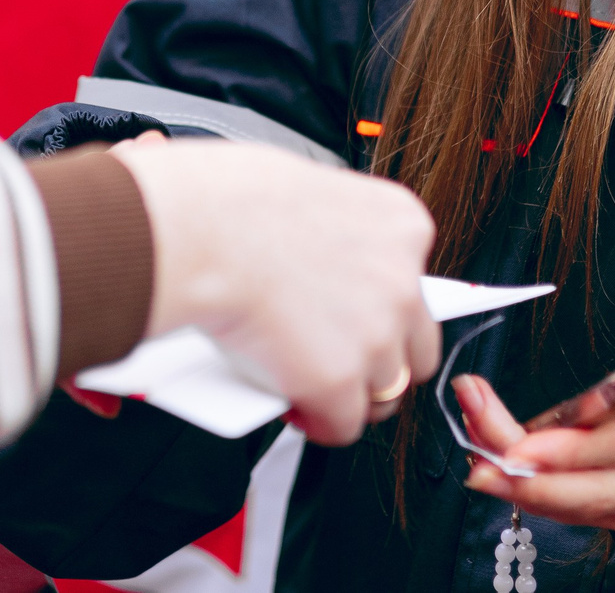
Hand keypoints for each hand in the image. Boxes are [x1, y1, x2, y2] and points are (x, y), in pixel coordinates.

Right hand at [111, 132, 437, 445]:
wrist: (198, 230)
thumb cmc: (227, 200)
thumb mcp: (306, 191)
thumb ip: (330, 232)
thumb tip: (313, 260)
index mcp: (400, 225)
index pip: (416, 282)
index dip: (381, 307)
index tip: (354, 313)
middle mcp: (402, 280)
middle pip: (416, 345)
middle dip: (382, 358)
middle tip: (339, 358)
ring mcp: (376, 334)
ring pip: (385, 390)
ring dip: (351, 391)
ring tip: (311, 384)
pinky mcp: (338, 380)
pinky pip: (343, 424)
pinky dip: (318, 421)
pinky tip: (291, 403)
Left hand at [457, 253, 614, 529]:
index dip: (590, 446)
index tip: (534, 442)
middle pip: (610, 486)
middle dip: (542, 479)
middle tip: (485, 460)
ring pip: (592, 505)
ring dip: (532, 491)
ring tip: (479, 466)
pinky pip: (588, 511)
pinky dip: (543, 498)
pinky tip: (503, 475)